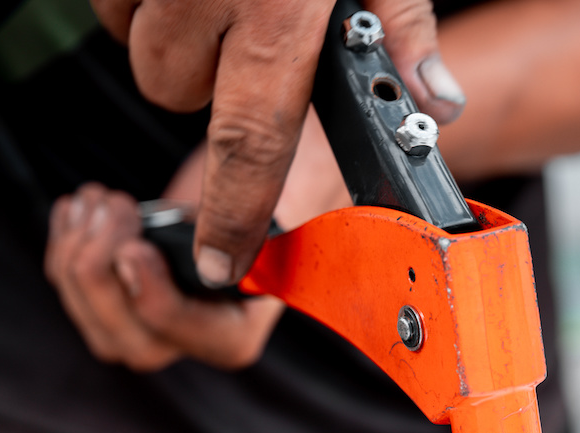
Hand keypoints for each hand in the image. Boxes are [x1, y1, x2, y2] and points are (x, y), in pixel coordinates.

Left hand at [45, 108, 350, 371]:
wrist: (271, 153)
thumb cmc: (296, 167)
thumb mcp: (295, 184)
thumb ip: (265, 218)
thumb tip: (229, 261)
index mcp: (254, 316)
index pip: (206, 341)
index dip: (160, 304)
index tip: (135, 250)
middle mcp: (206, 324)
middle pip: (134, 343)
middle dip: (105, 280)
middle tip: (113, 215)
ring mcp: (164, 307)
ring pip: (98, 319)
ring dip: (79, 259)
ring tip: (98, 202)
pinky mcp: (130, 282)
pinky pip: (83, 291)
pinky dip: (70, 247)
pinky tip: (84, 207)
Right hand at [90, 0, 464, 287]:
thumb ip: (404, 27)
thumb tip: (437, 101)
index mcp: (281, 11)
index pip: (250, 139)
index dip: (235, 211)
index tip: (221, 259)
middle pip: (178, 94)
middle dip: (210, 84)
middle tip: (249, 40)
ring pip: (142, 45)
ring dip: (177, 35)